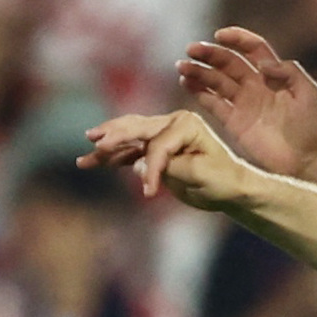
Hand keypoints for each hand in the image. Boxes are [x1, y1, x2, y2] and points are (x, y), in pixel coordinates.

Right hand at [79, 110, 256, 212]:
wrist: (230, 188)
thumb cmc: (222, 179)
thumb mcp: (199, 173)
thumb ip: (167, 166)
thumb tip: (137, 164)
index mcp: (185, 124)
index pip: (158, 144)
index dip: (151, 168)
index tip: (149, 193)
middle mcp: (171, 123)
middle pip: (135, 128)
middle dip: (114, 136)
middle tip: (94, 143)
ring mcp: (161, 135)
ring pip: (128, 138)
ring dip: (106, 147)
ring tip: (85, 153)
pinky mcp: (155, 151)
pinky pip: (129, 152)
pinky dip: (112, 158)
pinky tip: (92, 162)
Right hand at [177, 28, 316, 179]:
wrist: (307, 160)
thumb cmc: (313, 126)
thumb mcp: (309, 93)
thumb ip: (289, 72)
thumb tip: (263, 65)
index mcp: (274, 74)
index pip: (252, 48)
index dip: (237, 38)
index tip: (220, 35)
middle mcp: (255, 86)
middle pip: (228, 62)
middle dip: (209, 54)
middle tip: (191, 49)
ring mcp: (243, 104)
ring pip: (216, 81)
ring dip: (199, 72)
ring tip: (182, 67)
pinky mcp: (234, 123)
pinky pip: (213, 104)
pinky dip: (199, 94)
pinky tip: (187, 84)